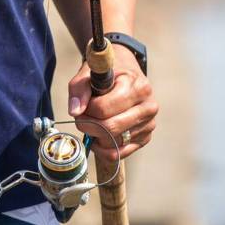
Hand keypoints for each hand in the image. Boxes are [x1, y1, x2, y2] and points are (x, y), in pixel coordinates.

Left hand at [67, 45, 157, 160]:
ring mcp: (149, 125)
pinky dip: (103, 149)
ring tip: (92, 123)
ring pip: (113, 143)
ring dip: (95, 137)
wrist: (127, 72)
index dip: (85, 110)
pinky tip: (98, 136)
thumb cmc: (108, 71)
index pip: (103, 109)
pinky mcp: (145, 138)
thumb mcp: (90, 71)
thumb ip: (79, 88)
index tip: (80, 106)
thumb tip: (75, 112)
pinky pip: (119, 153)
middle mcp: (148, 107)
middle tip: (81, 117)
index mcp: (138, 87)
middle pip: (109, 128)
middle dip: (88, 125)